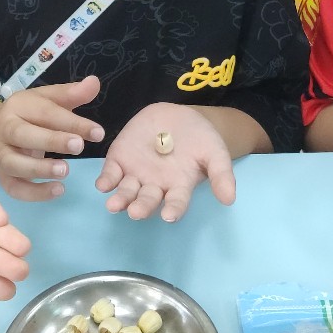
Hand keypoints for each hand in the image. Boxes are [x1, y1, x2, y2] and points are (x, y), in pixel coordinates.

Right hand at [0, 75, 104, 199]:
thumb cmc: (29, 115)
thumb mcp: (48, 99)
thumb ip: (71, 93)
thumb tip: (94, 82)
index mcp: (18, 106)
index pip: (46, 113)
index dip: (73, 122)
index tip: (98, 132)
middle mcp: (5, 130)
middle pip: (23, 135)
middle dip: (51, 141)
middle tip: (79, 146)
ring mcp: (1, 155)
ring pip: (15, 164)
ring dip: (40, 169)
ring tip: (65, 171)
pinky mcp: (3, 177)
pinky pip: (15, 189)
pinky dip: (34, 194)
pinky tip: (58, 190)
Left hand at [95, 103, 234, 221]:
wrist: (179, 117)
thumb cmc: (200, 139)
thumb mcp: (215, 152)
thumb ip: (221, 174)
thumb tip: (230, 199)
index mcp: (178, 187)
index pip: (176, 202)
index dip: (173, 209)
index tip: (169, 216)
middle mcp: (155, 186)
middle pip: (147, 200)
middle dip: (141, 207)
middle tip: (136, 212)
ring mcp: (136, 174)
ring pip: (126, 191)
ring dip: (120, 199)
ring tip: (114, 205)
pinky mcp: (120, 159)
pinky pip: (111, 173)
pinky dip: (106, 179)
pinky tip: (102, 184)